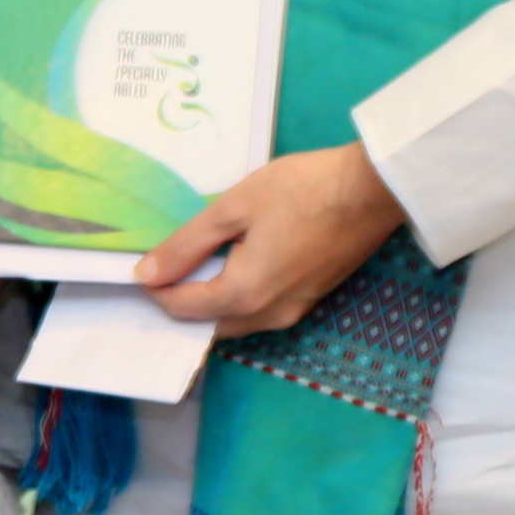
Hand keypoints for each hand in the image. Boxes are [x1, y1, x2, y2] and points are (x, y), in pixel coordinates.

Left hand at [136, 144, 408, 335]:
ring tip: (195, 264)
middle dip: (182, 303)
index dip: (156, 289)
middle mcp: (268, 316)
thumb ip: (187, 244)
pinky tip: (235, 264)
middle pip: (209, 324)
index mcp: (244, 295)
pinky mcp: (312, 300)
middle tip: (164, 268)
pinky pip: (262, 311)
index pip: (183, 308)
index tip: (141, 266)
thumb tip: (146, 274)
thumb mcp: (234, 207)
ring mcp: (294, 312)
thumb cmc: (302, 189)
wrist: (373, 189)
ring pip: (237, 321)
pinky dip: (239, 297)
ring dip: (212, 302)